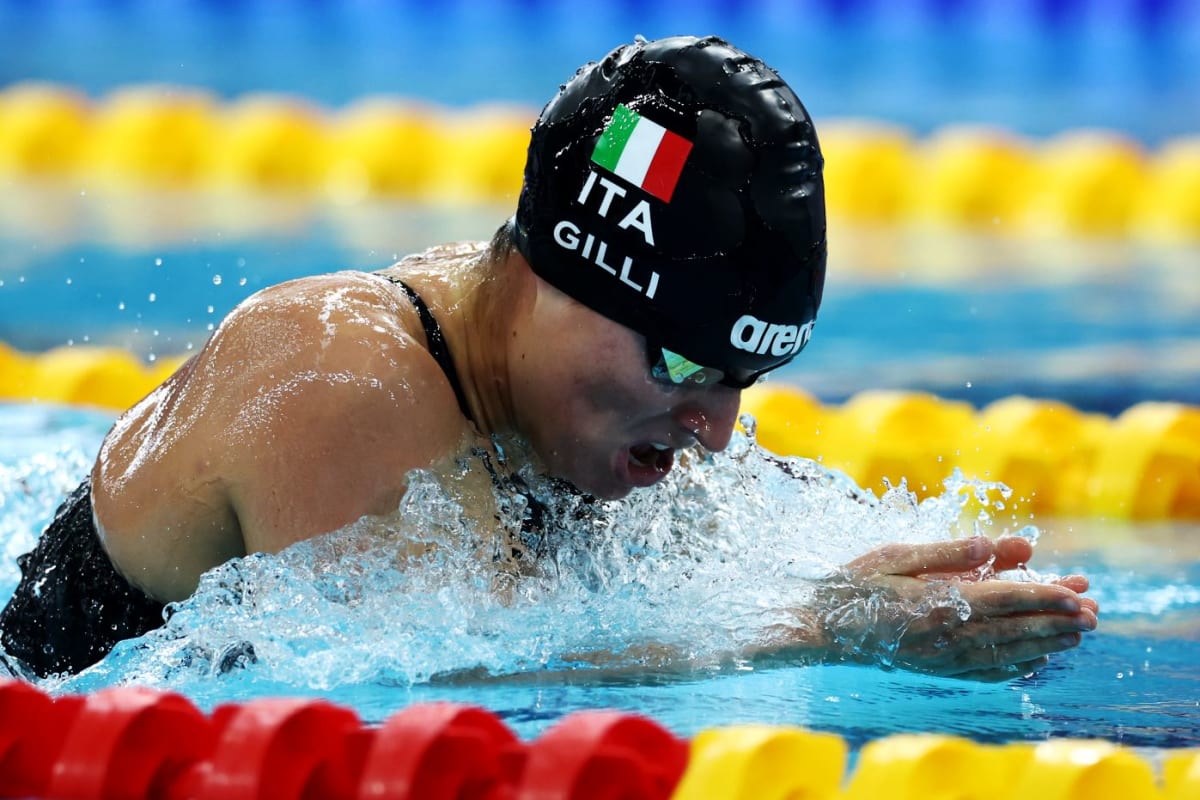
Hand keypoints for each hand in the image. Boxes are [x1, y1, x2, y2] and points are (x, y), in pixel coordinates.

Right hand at [813, 536, 1098, 681]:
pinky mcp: (936, 670)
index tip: (1077, 590)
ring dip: (1046, 642)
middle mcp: (946, 635)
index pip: (1006, 598)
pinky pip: (986, 672)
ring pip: (1007, 652)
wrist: (821, 628)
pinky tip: (1036, 660)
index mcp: (938, 602)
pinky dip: (1016, 666)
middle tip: (1094, 614)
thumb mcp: (896, 554)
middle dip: (1058, 620)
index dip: (1045, 594)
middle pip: (1016, 628)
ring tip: (1077, 634)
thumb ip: (946, 552)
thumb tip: (992, 545)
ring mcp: (942, 658)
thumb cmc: (855, 584)